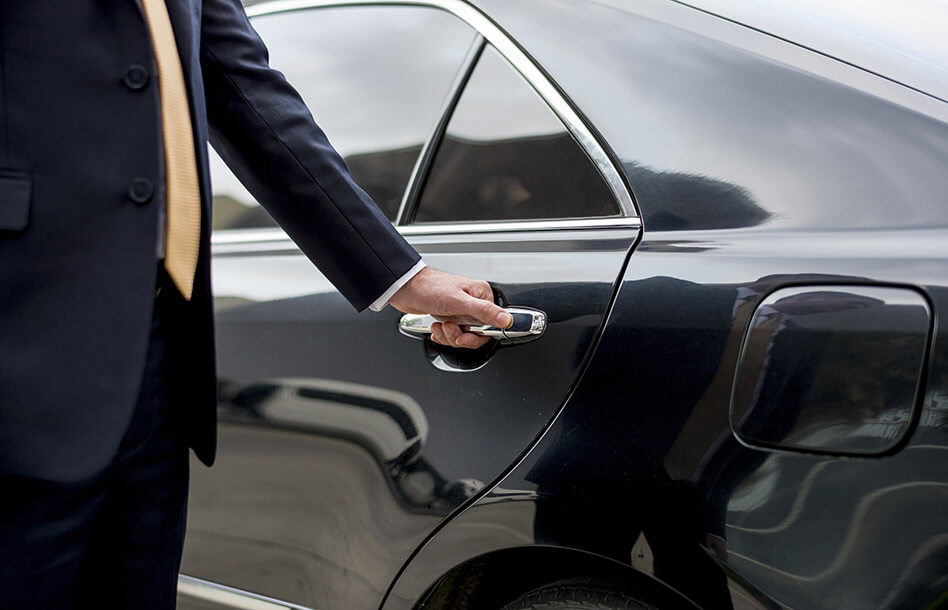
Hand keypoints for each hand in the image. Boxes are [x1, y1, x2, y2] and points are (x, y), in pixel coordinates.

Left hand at [389, 267, 512, 348]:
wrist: (405, 289)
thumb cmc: (429, 289)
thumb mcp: (459, 302)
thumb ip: (484, 312)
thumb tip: (506, 320)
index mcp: (481, 295)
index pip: (492, 325)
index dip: (478, 335)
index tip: (466, 335)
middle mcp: (473, 303)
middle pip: (477, 333)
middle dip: (460, 336)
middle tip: (450, 328)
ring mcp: (461, 310)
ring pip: (463, 336)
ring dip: (449, 335)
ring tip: (440, 325)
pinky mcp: (450, 316)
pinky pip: (453, 335)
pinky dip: (443, 335)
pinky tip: (436, 327)